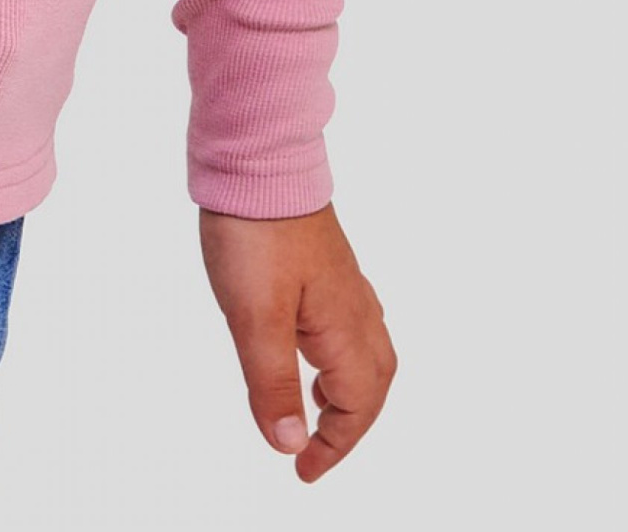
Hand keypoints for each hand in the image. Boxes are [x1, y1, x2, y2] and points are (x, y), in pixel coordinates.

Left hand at [196, 202, 395, 481]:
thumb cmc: (256, 230)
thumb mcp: (253, 318)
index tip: (303, 473)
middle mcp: (353, 304)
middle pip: (375, 382)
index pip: (358, 405)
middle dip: (352, 422)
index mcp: (343, 326)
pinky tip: (309, 345)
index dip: (335, 446)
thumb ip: (272, 384)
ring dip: (348, 387)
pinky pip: (347, 320)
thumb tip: (289, 446)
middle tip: (315, 450)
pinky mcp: (322, 261)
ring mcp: (340, 279)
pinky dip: (336, 351)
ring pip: (364, 349)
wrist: (256, 155)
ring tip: (315, 408)